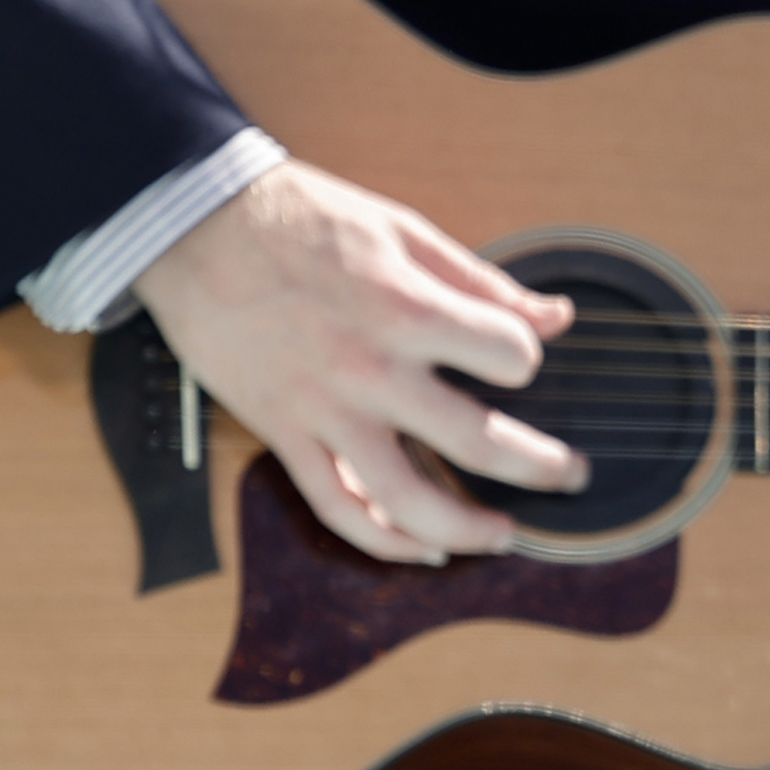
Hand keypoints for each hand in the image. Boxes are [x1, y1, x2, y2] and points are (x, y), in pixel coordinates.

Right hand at [137, 160, 582, 563]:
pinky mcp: (282, 433)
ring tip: (503, 536)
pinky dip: (381, 540)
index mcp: (406, 309)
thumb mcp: (403, 230)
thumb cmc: (304, 219)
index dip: (525, 358)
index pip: (506, 355)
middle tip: (571, 476)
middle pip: (475, 442)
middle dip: (539, 466)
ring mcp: (322, 411)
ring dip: (465, 530)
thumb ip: (481, 282)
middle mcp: (368, 371)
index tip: (520, 360)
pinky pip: (334, 506)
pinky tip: (422, 549)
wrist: (198, 228)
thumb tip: (555, 317)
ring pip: (403, 501)